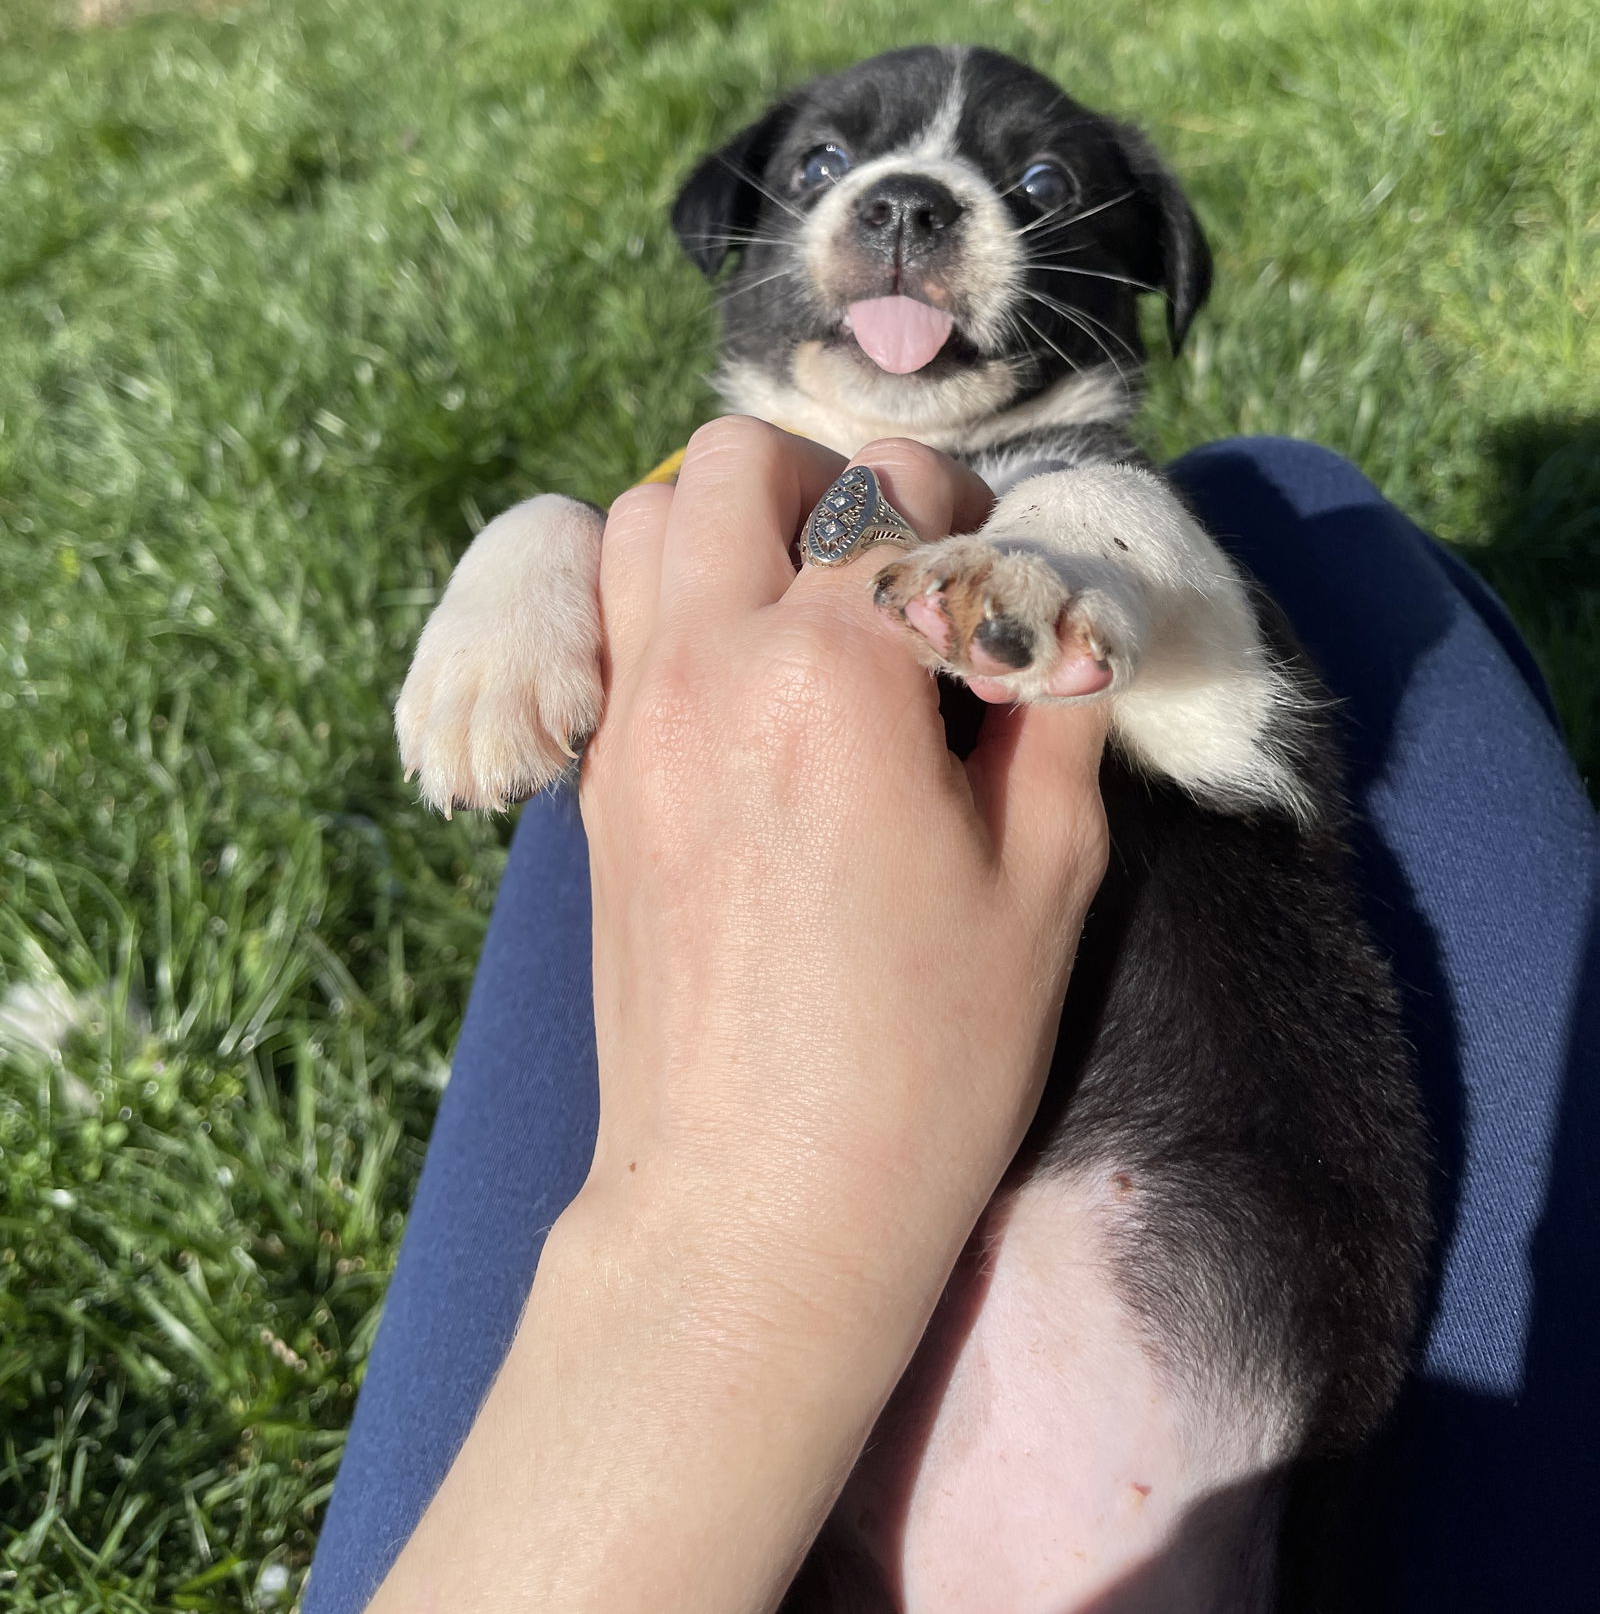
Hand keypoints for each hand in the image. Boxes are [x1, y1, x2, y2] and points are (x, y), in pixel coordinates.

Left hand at [581, 417, 1108, 1304]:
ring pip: (642, 518)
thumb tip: (1055, 604)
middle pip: (737, 462)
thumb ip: (1052, 702)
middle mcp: (706, 665)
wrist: (755, 1207)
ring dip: (732, 523)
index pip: (896, 497)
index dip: (971, 515)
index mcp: (832, 674)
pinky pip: (602, 619)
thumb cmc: (926, 1059)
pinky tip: (743, 678)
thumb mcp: (1047, 877)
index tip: (1002, 589)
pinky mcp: (595, 778)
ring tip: (810, 604)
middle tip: (897, 570)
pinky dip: (665, 595)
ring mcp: (631, 718)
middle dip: (831, 483)